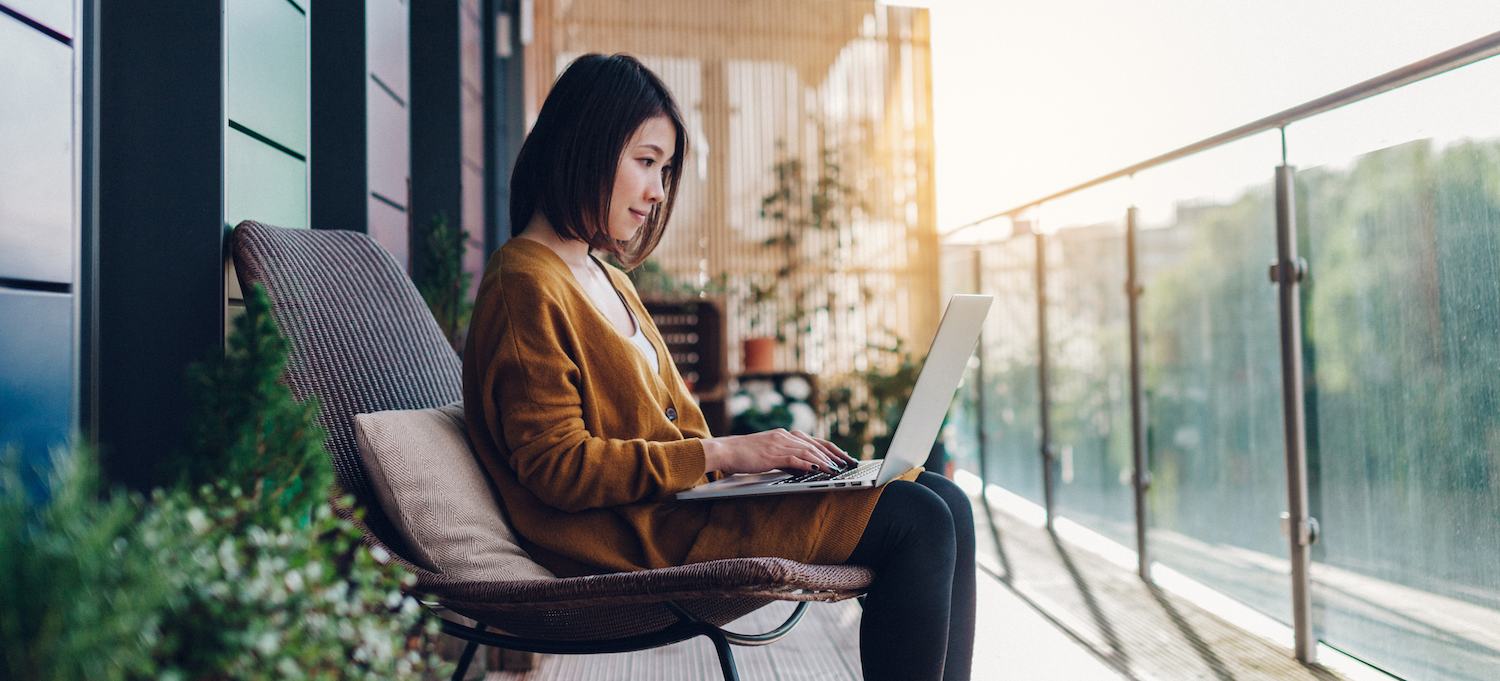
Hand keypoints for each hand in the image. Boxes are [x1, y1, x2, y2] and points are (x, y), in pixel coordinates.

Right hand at [701, 429, 859, 474]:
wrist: (725, 450)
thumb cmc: (744, 454)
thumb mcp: (769, 455)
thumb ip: (786, 459)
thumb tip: (804, 468)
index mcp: (784, 434)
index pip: (813, 440)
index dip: (831, 448)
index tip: (844, 456)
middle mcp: (784, 436)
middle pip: (815, 444)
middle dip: (834, 454)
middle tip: (848, 462)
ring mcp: (778, 444)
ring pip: (808, 450)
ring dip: (825, 460)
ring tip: (837, 468)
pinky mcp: (772, 454)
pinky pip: (795, 458)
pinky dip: (808, 464)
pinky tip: (818, 469)